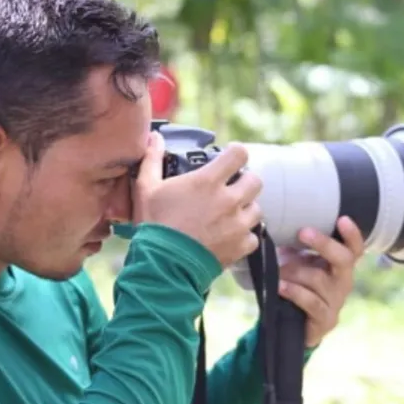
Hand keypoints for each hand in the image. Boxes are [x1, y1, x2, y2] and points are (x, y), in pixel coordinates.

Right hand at [133, 131, 263, 266]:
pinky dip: (244, 237)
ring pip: (257, 209)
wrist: (163, 266)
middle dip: (245, 182)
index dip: (236, 153)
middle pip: (255, 180)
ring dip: (246, 209)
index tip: (230, 157)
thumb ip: (152, 159)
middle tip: (231, 188)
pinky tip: (230, 237)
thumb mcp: (146, 189)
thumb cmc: (155, 225)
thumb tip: (154, 137)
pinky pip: (254, 237)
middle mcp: (228, 200)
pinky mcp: (240, 246)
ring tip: (230, 215)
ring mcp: (237, 224)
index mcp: (208, 181)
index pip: (239, 154)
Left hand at [277, 216, 364, 347]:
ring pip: (319, 279)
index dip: (352, 234)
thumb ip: (296, 244)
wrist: (293, 323)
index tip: (342, 219)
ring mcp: (336, 301)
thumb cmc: (297, 284)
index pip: (354, 248)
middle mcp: (343, 281)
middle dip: (324, 244)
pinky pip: (311, 302)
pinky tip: (280, 286)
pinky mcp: (325, 319)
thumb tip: (281, 219)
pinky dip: (294, 292)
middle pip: (344, 259)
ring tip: (278, 270)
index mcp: (340, 264)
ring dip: (295, 271)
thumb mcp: (297, 261)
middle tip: (303, 232)